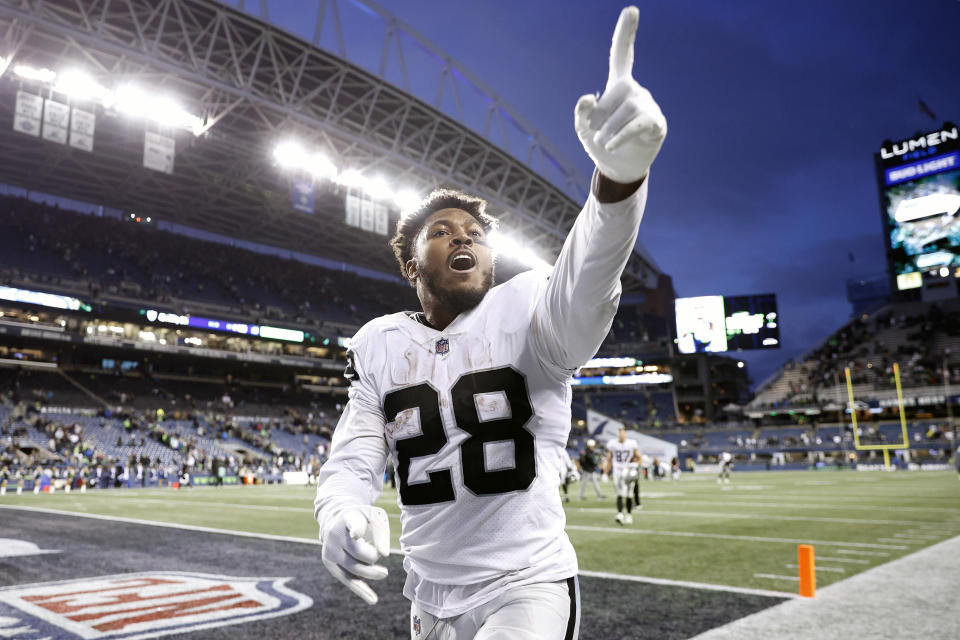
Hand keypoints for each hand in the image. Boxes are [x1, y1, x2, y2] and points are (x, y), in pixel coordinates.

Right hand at [320, 505, 389, 604]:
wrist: (337, 521)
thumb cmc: (362, 519)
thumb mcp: (374, 517)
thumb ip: (381, 532)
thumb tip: (384, 554)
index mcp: (349, 517)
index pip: (354, 524)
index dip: (356, 529)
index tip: (357, 535)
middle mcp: (335, 533)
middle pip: (358, 552)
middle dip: (373, 556)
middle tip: (378, 554)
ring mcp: (330, 550)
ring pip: (354, 569)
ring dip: (372, 572)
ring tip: (384, 573)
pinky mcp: (330, 564)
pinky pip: (348, 580)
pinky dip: (361, 590)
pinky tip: (373, 600)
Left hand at [575, 6, 666, 184]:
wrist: (618, 169)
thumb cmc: (601, 143)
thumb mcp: (583, 128)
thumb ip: (581, 112)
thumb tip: (588, 98)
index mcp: (618, 86)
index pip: (622, 55)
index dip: (626, 33)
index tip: (631, 10)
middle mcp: (636, 91)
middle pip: (614, 95)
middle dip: (599, 118)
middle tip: (597, 134)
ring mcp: (648, 106)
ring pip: (625, 110)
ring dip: (607, 131)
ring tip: (604, 143)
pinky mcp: (656, 123)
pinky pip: (638, 123)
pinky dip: (621, 135)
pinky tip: (611, 144)